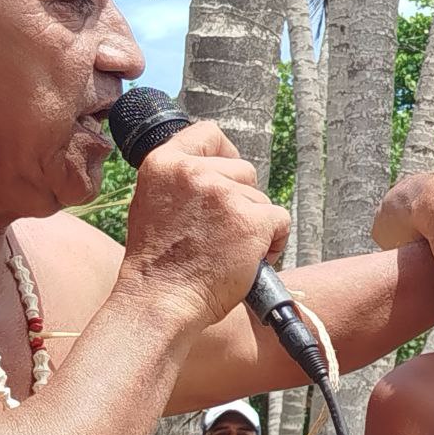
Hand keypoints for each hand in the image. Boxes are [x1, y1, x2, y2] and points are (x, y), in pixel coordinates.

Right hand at [119, 121, 291, 330]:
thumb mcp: (153, 204)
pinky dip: (273, 242)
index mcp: (164, 164)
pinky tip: (251, 259)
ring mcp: (224, 195)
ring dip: (255, 224)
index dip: (226, 153)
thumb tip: (214, 172)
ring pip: (261, 198)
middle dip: (242, 199)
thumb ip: (181, 183)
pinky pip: (280, 220)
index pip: (208, 133)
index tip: (229, 174)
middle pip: (243, 169)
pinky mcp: (251, 220)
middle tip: (222, 232)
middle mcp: (194, 172)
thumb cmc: (158, 265)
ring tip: (231, 251)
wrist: (161, 301)